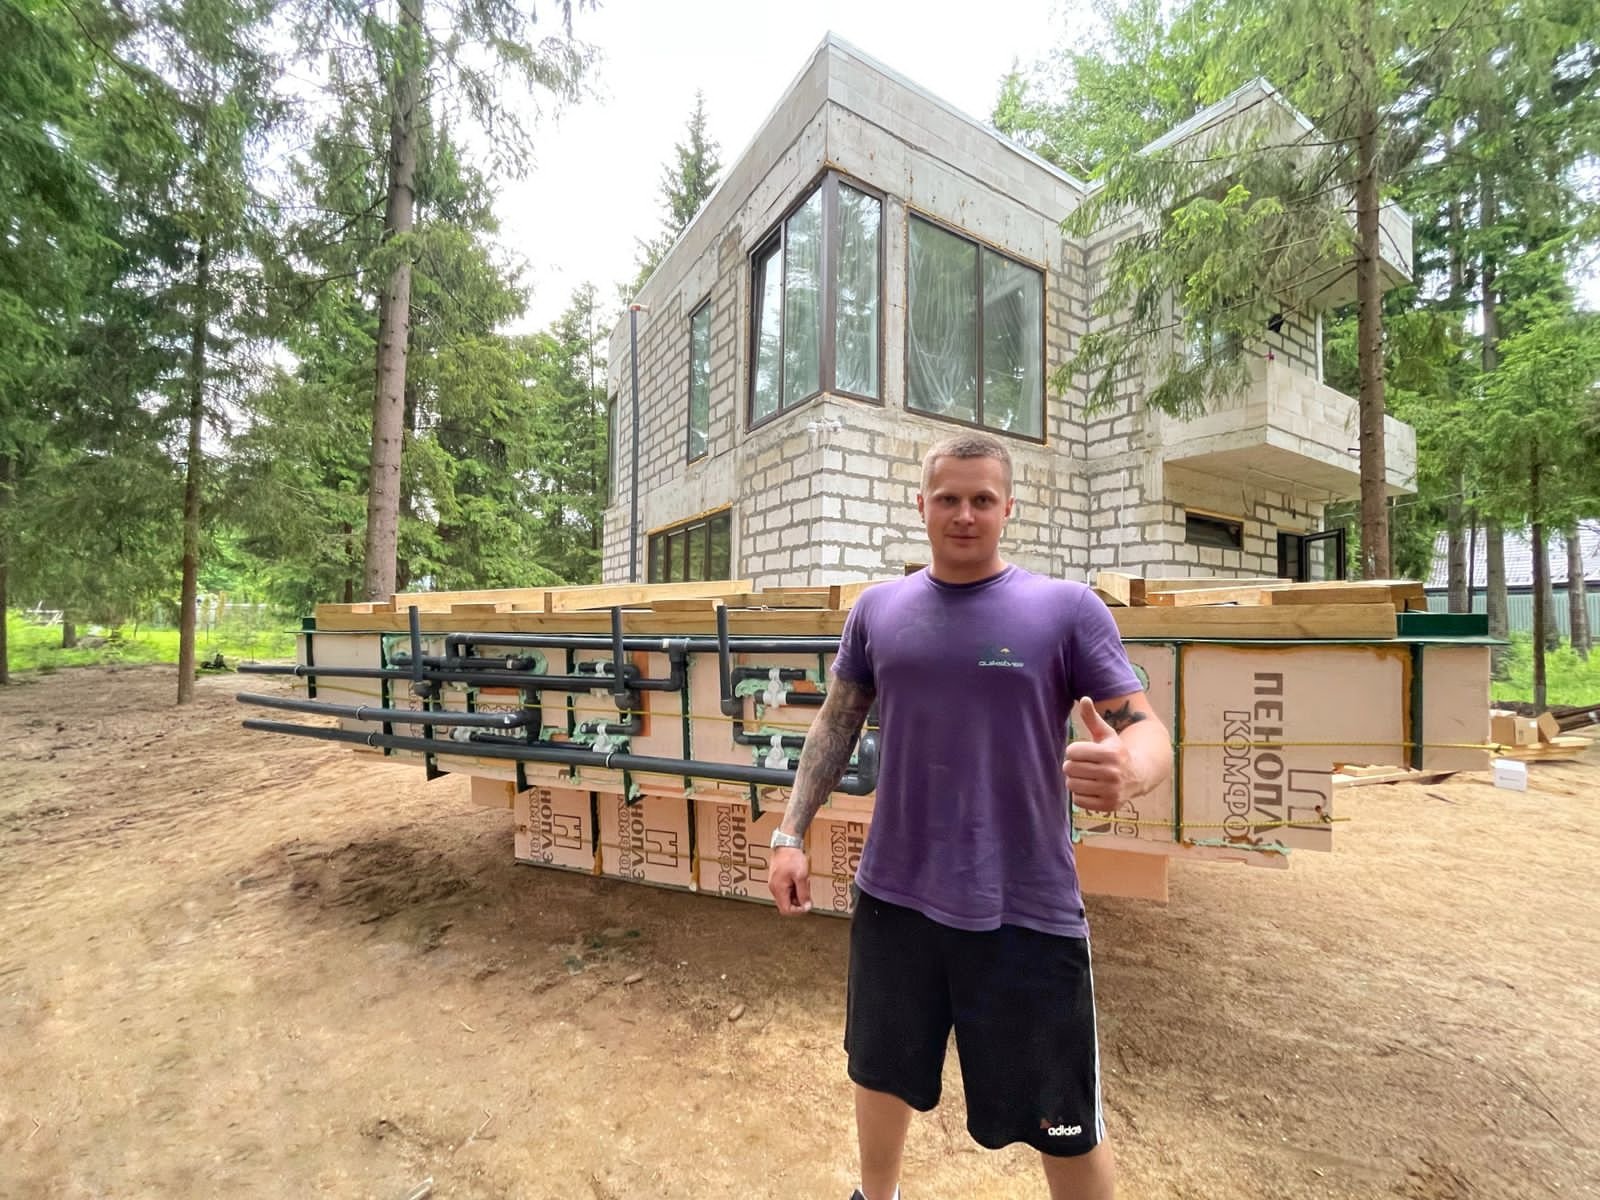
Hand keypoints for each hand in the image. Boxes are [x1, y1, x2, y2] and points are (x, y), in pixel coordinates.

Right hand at [768, 846, 811, 914]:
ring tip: (803, 882)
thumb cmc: (792, 857)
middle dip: (798, 902)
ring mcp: (775, 884)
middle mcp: (774, 889)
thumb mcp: (801, 876)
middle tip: (806, 891)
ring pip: (786, 898)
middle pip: (786, 905)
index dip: (798, 911)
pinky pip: (785, 891)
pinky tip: (799, 880)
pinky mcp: (777, 880)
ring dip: (797, 895)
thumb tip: (806, 907)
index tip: (807, 904)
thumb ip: (804, 893)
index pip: (786, 910)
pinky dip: (794, 889)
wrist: (786, 844)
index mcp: (779, 889)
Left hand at [1063, 696, 1133, 813]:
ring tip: (1086, 777)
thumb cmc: (1116, 752)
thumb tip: (1084, 698)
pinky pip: (1078, 801)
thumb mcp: (1106, 734)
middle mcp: (1112, 773)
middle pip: (1069, 768)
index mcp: (1110, 753)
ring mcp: (1111, 791)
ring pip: (1072, 785)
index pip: (1072, 751)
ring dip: (1075, 780)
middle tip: (1083, 766)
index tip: (1083, 752)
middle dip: (1072, 766)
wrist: (1139, 775)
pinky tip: (1091, 789)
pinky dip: (1081, 795)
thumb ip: (1093, 718)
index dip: (1074, 751)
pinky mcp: (1109, 806)